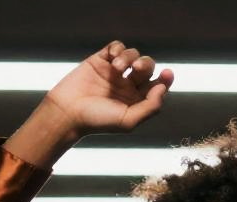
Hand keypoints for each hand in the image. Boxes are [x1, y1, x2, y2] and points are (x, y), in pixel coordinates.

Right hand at [44, 40, 173, 138]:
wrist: (69, 111)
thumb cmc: (98, 120)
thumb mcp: (128, 120)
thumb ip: (150, 107)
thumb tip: (163, 88)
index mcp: (136, 101)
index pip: (157, 86)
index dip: (165, 79)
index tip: (167, 74)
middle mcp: (127, 86)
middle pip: (147, 67)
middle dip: (145, 65)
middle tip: (137, 69)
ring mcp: (114, 72)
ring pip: (133, 54)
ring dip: (129, 57)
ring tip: (117, 68)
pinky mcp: (101, 60)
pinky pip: (116, 47)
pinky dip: (118, 49)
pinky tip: (113, 58)